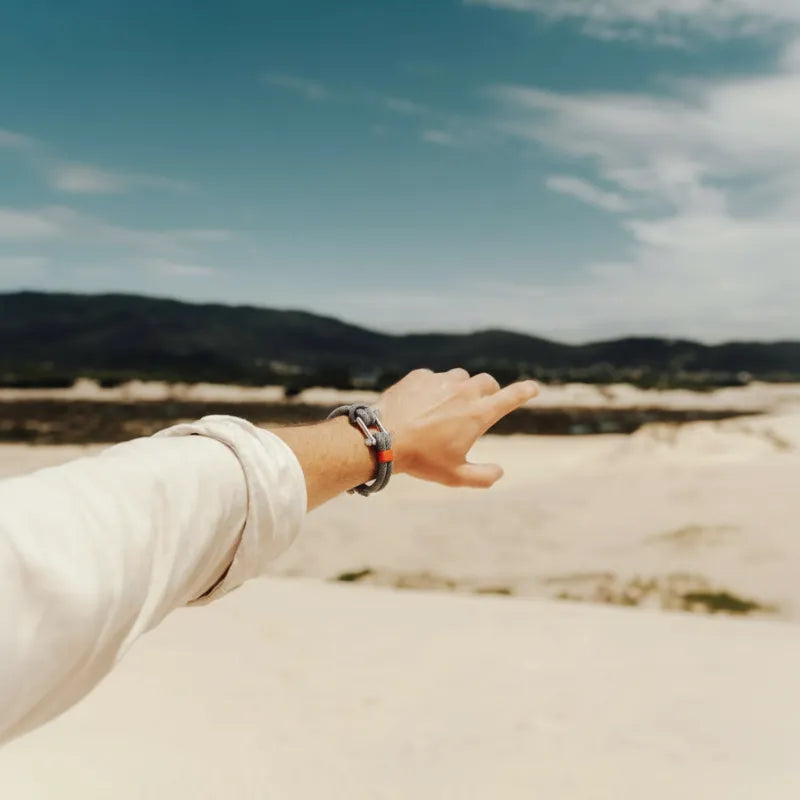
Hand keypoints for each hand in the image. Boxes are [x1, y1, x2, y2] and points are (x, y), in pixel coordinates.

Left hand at [376, 368, 538, 488]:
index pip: (512, 397)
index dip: (526, 391)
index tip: (534, 388)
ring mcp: (441, 381)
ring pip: (460, 378)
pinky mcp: (419, 376)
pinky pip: (432, 378)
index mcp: (478, 414)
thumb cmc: (421, 459)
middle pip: (487, 382)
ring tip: (445, 408)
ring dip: (459, 389)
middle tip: (479, 406)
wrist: (382, 439)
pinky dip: (432, 389)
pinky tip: (420, 405)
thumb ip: (483, 477)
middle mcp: (463, 392)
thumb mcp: (455, 476)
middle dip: (489, 392)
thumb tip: (499, 472)